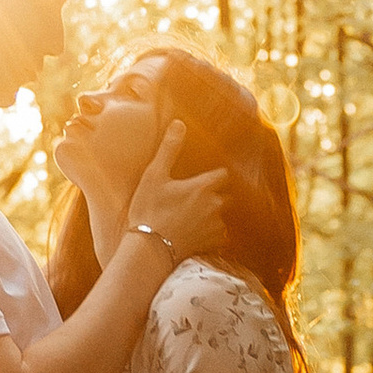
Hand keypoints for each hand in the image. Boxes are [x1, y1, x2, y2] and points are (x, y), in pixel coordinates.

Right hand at [130, 119, 229, 264]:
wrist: (149, 249)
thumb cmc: (149, 210)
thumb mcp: (154, 176)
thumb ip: (169, 149)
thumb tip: (179, 123)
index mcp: (203, 186)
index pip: (222, 174)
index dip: (215, 175)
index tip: (205, 177)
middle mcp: (215, 205)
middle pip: (224, 195)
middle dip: (214, 195)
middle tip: (195, 198)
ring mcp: (215, 226)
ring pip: (221, 216)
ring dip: (211, 215)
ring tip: (193, 218)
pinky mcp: (212, 244)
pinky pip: (219, 236)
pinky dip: (211, 234)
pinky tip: (196, 233)